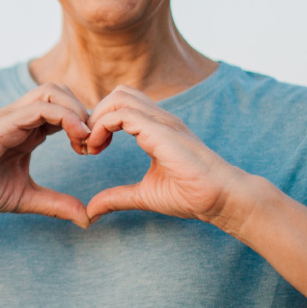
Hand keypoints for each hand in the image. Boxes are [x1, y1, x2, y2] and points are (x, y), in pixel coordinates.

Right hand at [0, 84, 94, 226]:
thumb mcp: (25, 197)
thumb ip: (56, 204)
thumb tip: (86, 218)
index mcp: (27, 130)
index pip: (63, 109)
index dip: (85, 124)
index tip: (94, 150)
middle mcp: (20, 117)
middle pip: (61, 91)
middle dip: (84, 112)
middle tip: (93, 142)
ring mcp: (11, 117)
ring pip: (53, 91)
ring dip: (77, 110)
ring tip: (85, 139)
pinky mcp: (3, 123)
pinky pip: (40, 107)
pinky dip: (65, 117)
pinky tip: (76, 138)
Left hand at [82, 86, 252, 226]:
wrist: (221, 198)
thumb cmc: (191, 195)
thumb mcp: (143, 195)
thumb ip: (116, 198)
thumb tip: (90, 212)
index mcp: (155, 129)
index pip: (121, 107)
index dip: (98, 123)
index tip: (89, 149)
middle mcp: (159, 119)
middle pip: (118, 94)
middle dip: (94, 115)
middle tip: (85, 145)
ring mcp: (161, 121)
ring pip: (118, 96)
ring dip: (96, 118)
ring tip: (90, 146)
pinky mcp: (160, 130)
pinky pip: (122, 114)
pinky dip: (101, 126)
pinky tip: (98, 148)